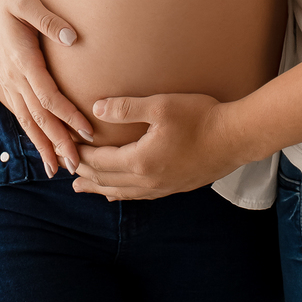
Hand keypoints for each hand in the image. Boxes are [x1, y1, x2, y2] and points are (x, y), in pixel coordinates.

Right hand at [0, 0, 91, 175]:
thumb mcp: (26, 0)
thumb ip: (48, 20)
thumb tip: (72, 36)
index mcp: (23, 61)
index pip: (49, 97)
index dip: (69, 117)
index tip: (87, 132)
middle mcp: (14, 77)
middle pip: (39, 118)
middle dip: (58, 143)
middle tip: (76, 166)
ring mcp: (8, 81)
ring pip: (27, 121)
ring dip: (43, 145)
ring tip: (57, 168)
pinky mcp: (6, 80)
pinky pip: (20, 112)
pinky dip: (31, 133)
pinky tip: (40, 145)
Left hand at [71, 93, 236, 200]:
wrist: (236, 137)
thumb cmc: (201, 117)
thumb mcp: (161, 105)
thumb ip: (126, 107)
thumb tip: (96, 108)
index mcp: (140, 162)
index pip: (99, 162)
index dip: (80, 155)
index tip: (66, 147)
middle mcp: (148, 181)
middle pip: (106, 181)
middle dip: (83, 174)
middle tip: (65, 168)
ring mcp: (162, 187)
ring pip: (121, 192)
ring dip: (98, 188)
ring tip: (81, 188)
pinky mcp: (175, 187)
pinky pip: (139, 195)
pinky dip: (121, 193)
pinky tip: (118, 193)